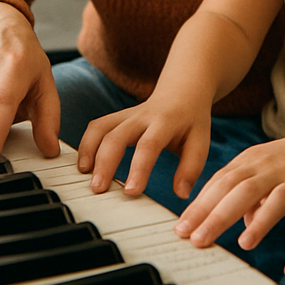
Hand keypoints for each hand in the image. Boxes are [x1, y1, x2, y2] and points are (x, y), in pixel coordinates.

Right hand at [76, 90, 212, 199]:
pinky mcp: (117, 118)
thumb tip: (181, 193)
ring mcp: (127, 115)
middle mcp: (142, 116)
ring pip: (101, 128)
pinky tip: (84, 166)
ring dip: (89, 151)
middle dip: (105, 162)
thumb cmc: (191, 121)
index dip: (138, 168)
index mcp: (165, 122)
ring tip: (84, 177)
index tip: (130, 192)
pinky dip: (86, 145)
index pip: (149, 145)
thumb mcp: (200, 141)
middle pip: (117, 135)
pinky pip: (96, 127)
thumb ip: (191, 167)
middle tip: (98, 189)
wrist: (182, 91)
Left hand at [174, 127, 284, 277]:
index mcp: (252, 160)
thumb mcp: (263, 167)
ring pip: (274, 201)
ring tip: (243, 244)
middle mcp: (271, 168)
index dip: (200, 204)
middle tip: (196, 238)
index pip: (220, 181)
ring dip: (259, 223)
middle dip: (216, 214)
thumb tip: (238, 223)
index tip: (181, 227)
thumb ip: (245, 190)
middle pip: (239, 189)